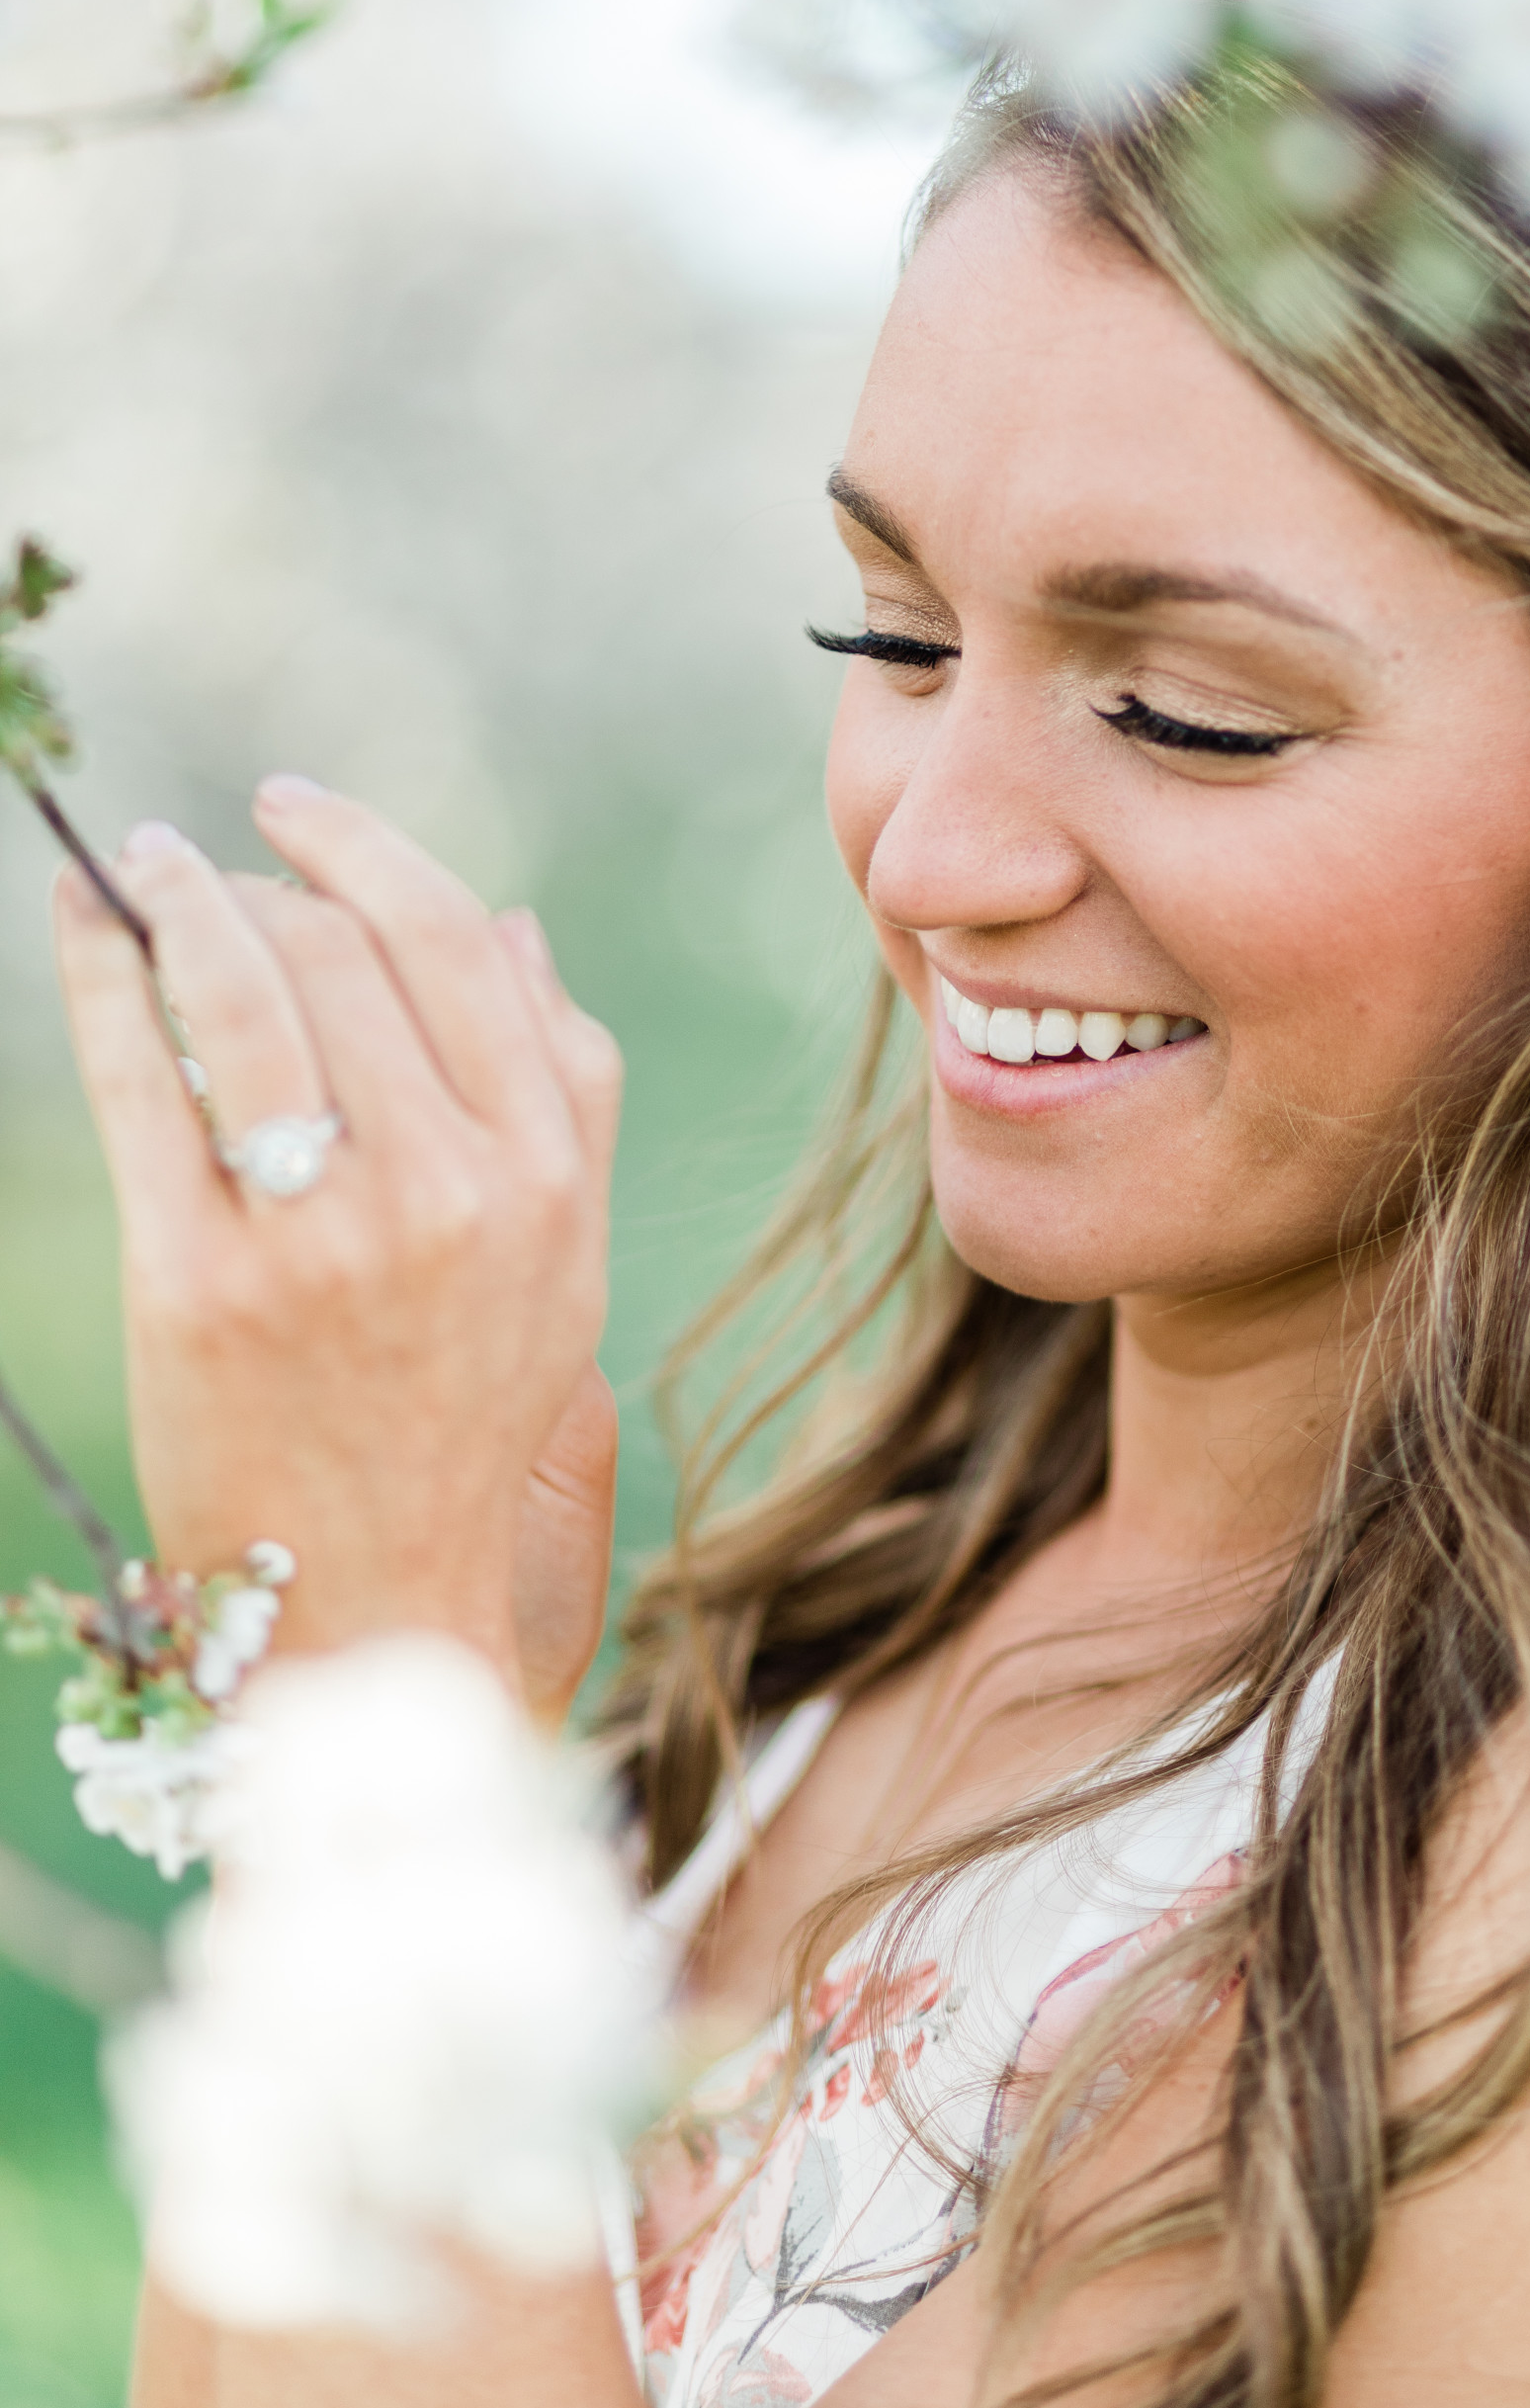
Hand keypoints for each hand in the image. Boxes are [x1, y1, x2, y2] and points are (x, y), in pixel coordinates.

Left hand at [53, 781, 623, 1687]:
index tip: (293, 811)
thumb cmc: (463, 1414)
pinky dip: (103, 976)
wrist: (369, 1596)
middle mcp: (444, 1192)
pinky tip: (84, 924)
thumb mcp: (562, 1256)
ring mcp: (319, 1237)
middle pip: (338, 955)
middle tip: (204, 873)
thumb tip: (513, 924)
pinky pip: (142, 1080)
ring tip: (137, 870)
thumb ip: (567, 1088)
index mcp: (538, 1173)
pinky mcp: (200, 1283)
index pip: (453, 944)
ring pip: (241, 994)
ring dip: (175, 900)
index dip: (363, 851)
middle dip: (258, 885)